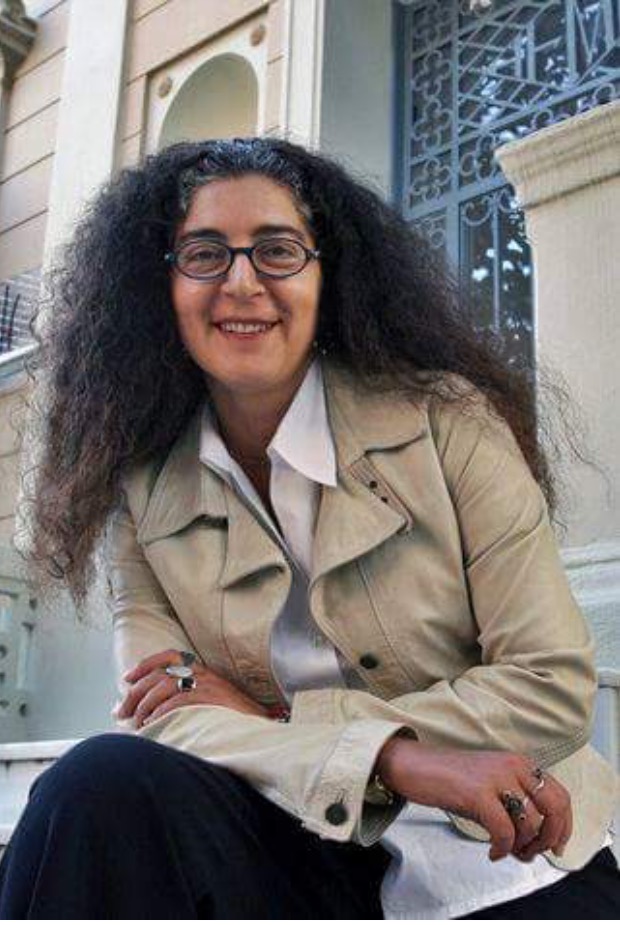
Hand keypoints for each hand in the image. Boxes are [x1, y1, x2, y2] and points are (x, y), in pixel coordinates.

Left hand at [116, 649, 269, 726]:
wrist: (261, 727)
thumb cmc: (233, 719)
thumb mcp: (210, 701)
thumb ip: (185, 699)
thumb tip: (150, 710)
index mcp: (202, 670)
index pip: (169, 657)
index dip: (145, 665)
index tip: (127, 678)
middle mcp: (203, 673)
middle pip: (158, 675)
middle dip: (135, 693)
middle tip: (122, 712)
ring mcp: (206, 686)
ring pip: (163, 687)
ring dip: (144, 705)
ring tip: (137, 723)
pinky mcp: (209, 699)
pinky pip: (176, 702)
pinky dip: (160, 713)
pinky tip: (152, 724)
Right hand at [376, 736, 571, 862]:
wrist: (414, 766)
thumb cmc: (452, 780)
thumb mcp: (492, 784)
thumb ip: (516, 803)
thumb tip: (537, 840)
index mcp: (519, 763)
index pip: (560, 796)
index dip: (564, 826)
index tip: (556, 846)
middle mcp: (513, 766)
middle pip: (554, 808)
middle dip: (550, 838)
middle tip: (533, 853)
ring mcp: (496, 777)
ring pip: (531, 823)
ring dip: (523, 848)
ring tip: (508, 852)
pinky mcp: (478, 793)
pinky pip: (505, 831)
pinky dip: (502, 848)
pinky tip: (492, 852)